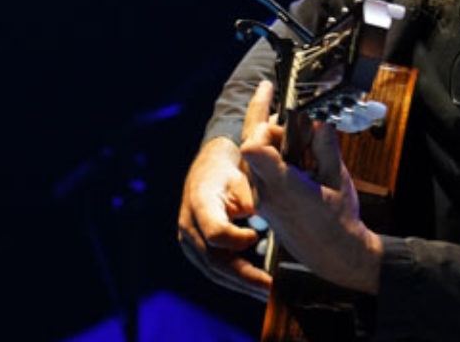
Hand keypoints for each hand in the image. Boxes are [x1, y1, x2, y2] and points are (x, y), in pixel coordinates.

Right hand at [177, 84, 276, 300]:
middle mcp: (189, 224)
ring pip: (214, 270)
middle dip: (245, 278)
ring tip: (268, 294)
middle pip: (214, 261)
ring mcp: (188, 239)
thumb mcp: (245, 176)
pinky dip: (236, 279)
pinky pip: (214, 269)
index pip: (215, 233)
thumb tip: (266, 219)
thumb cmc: (232, 169)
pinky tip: (257, 285)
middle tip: (271, 289)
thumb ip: (253, 198)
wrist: (211, 165)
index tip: (257, 237)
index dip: (237, 241)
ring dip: (242, 284)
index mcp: (200, 202)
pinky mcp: (194, 248)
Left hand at [240, 82, 382, 294]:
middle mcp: (264, 191)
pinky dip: (277, 158)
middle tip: (302, 125)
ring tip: (306, 148)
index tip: (274, 100)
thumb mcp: (337, 177)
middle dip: (274, 126)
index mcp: (281, 184)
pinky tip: (301, 161)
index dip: (261, 119)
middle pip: (252, 142)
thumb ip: (324, 144)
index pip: (253, 144)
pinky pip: (262, 169)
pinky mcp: (265, 202)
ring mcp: (262, 198)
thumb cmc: (338, 221)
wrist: (335, 257)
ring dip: (277, 142)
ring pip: (256, 154)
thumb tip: (317, 118)